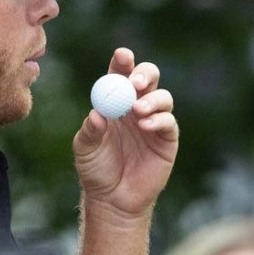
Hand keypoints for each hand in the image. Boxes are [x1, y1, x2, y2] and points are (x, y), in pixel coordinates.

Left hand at [73, 48, 178, 218]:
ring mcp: (153, 120)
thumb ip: (90, 131)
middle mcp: (135, 105)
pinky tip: (145, 125)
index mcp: (114, 101)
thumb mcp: (84, 149)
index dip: (123, 63)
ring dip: (152, 99)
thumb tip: (96, 114)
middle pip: (148, 78)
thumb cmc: (95, 168)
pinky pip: (168, 121)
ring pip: (163, 96)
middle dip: (144, 74)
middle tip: (135, 82)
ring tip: (138, 110)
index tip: (122, 56)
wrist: (112, 198)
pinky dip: (159, 119)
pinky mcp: (166, 139)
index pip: (120, 75)